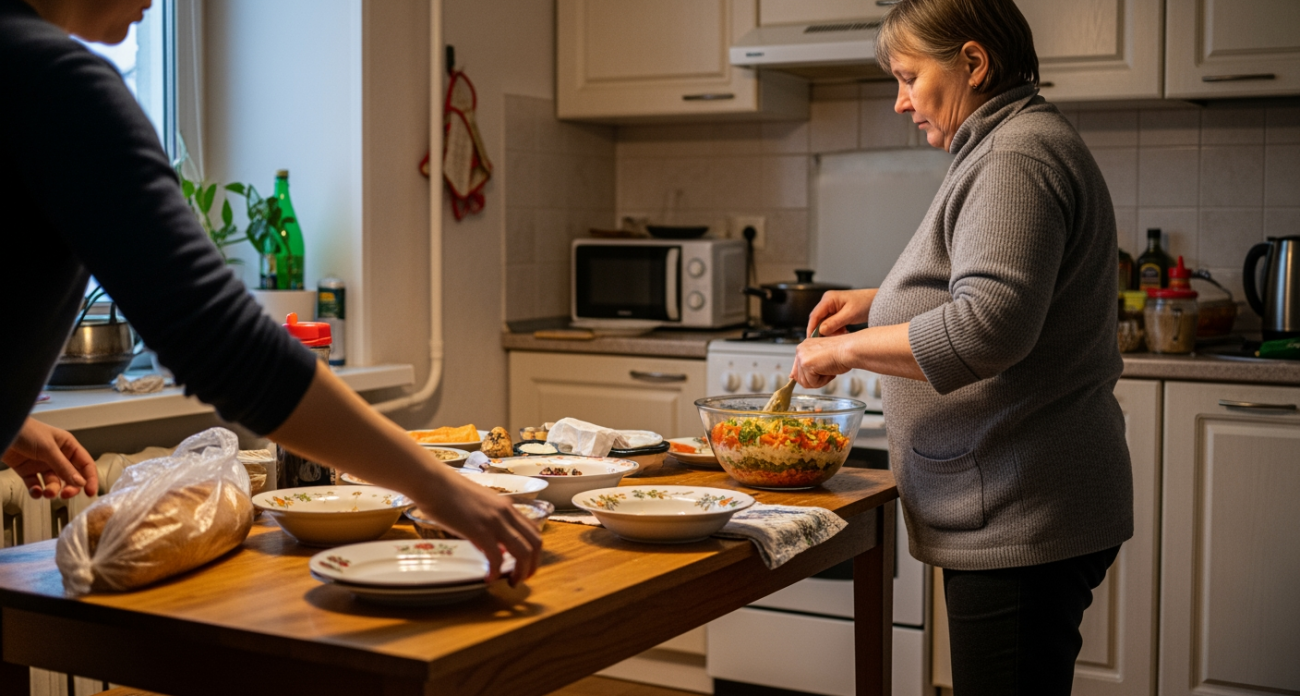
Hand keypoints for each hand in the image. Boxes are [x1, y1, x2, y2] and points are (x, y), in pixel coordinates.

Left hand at [1, 419, 97, 498]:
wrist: (2, 430)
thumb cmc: (26, 431)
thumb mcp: (48, 448)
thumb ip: (64, 467)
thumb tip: (80, 482)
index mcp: (67, 446)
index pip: (85, 464)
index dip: (89, 478)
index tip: (90, 492)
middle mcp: (57, 456)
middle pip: (71, 477)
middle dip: (69, 487)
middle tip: (66, 494)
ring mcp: (42, 464)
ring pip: (54, 483)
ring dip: (52, 490)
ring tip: (47, 493)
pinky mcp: (28, 471)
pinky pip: (36, 485)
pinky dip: (36, 491)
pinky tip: (36, 491)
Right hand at [411, 474, 542, 585]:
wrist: (433, 482)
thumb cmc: (449, 493)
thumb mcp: (478, 507)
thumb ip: (488, 526)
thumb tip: (490, 548)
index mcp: (507, 507)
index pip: (533, 531)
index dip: (534, 553)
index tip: (524, 565)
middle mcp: (506, 513)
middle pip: (535, 543)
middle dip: (532, 566)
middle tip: (521, 578)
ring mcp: (495, 521)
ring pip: (523, 551)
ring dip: (520, 571)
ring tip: (511, 581)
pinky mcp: (479, 530)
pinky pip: (497, 557)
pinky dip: (496, 572)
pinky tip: (489, 578)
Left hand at [790, 333, 852, 388]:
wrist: (850, 350)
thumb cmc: (842, 353)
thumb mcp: (821, 360)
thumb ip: (806, 367)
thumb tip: (792, 377)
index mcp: (804, 346)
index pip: (797, 368)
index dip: (809, 375)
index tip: (820, 372)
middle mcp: (800, 349)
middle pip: (799, 377)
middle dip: (814, 378)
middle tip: (828, 370)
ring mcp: (802, 356)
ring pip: (804, 382)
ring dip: (819, 381)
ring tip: (829, 370)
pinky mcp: (806, 364)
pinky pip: (811, 383)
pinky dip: (823, 382)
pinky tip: (829, 371)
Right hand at [806, 289, 877, 337]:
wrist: (877, 301)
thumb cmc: (866, 303)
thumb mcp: (850, 314)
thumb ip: (834, 323)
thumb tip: (820, 331)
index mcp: (829, 299)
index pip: (815, 315)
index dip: (811, 328)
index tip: (811, 340)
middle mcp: (828, 301)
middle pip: (817, 320)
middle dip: (821, 331)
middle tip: (827, 341)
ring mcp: (831, 307)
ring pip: (824, 323)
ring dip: (830, 331)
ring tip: (841, 333)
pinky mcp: (836, 312)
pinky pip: (830, 323)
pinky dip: (835, 330)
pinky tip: (843, 332)